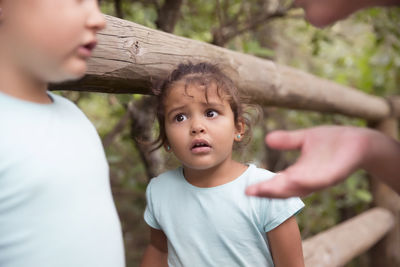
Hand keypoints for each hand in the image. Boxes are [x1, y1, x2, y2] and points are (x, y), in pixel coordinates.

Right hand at [246, 126, 373, 197]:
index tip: (246, 189)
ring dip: (280, 190)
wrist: (359, 141)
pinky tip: (290, 179)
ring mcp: (320, 179)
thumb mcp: (304, 139)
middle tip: (249, 192)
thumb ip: (287, 141)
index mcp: (299, 173)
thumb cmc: (332, 141)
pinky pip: (317, 181)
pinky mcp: (333, 175)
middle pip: (284, 189)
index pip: (278, 183)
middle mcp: (308, 180)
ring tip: (262, 190)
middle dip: (267, 192)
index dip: (263, 187)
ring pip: (297, 188)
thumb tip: (267, 139)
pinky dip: (303, 182)